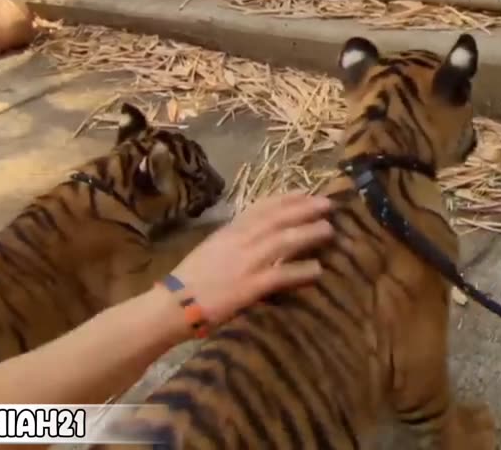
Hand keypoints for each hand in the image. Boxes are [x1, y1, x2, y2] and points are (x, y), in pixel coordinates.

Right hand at [168, 193, 335, 327]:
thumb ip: (235, 240)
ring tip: (330, 230)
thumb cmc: (190, 281)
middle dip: (304, 209)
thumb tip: (259, 234)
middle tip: (328, 204)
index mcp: (229, 231)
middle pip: (278, 219)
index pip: (261, 207)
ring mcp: (245, 262)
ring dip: (309, 233)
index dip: (286, 198)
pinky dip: (301, 270)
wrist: (170, 307)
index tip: (306, 192)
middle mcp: (239, 241)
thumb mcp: (212, 249)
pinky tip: (318, 269)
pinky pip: (281, 275)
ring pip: (284, 241)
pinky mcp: (249, 286)